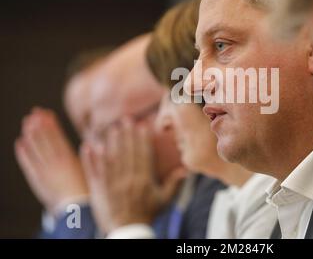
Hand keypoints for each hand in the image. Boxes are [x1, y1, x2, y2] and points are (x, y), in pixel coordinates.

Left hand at [14, 107, 87, 214]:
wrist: (76, 207)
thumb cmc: (85, 188)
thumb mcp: (88, 168)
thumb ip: (85, 156)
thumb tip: (88, 144)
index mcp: (68, 158)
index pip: (57, 136)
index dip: (50, 124)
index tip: (45, 112)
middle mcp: (55, 162)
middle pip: (44, 140)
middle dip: (39, 125)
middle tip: (34, 113)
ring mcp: (44, 170)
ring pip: (35, 149)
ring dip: (30, 135)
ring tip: (26, 123)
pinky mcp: (37, 179)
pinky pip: (28, 164)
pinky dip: (23, 153)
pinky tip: (20, 143)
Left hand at [81, 118, 185, 234]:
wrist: (128, 231)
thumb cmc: (148, 214)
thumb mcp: (164, 200)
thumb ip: (173, 183)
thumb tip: (185, 170)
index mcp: (144, 180)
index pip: (143, 155)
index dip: (143, 139)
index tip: (142, 125)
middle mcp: (128, 179)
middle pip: (127, 152)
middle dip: (127, 134)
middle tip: (125, 119)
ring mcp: (112, 183)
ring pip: (111, 158)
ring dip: (111, 142)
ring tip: (111, 128)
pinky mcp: (99, 189)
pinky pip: (94, 171)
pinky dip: (90, 158)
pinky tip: (88, 146)